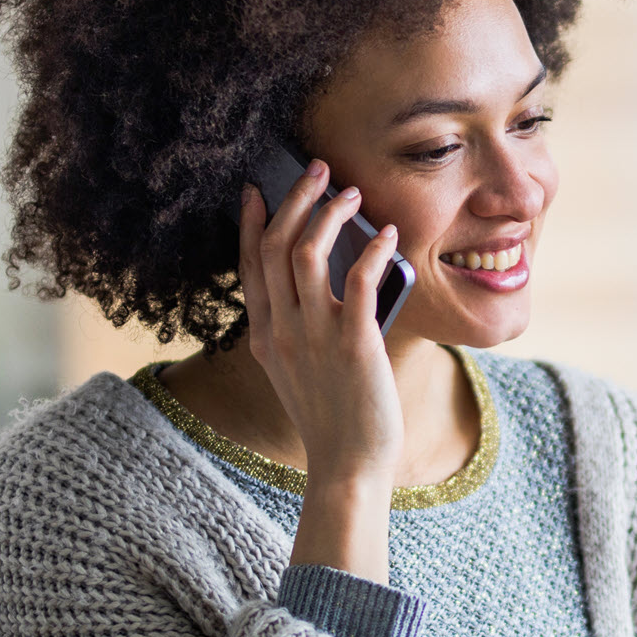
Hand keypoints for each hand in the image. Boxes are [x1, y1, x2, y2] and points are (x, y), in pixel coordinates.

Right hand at [236, 159, 407, 580]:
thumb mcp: (298, 372)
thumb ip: (297, 332)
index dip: (250, 221)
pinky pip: (358, 281)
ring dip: (330, 214)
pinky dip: (372, 250)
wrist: (348, 467)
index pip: (248, 265)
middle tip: (318, 169)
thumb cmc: (333, 420)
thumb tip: (318, 291)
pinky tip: (388, 235)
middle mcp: (281, 331)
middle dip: (294, 199)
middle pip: (274, 246)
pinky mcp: (353, 345)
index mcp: (264, 336)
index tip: (257, 188)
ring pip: (306, 253)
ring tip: (353, 193)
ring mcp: (314, 337)